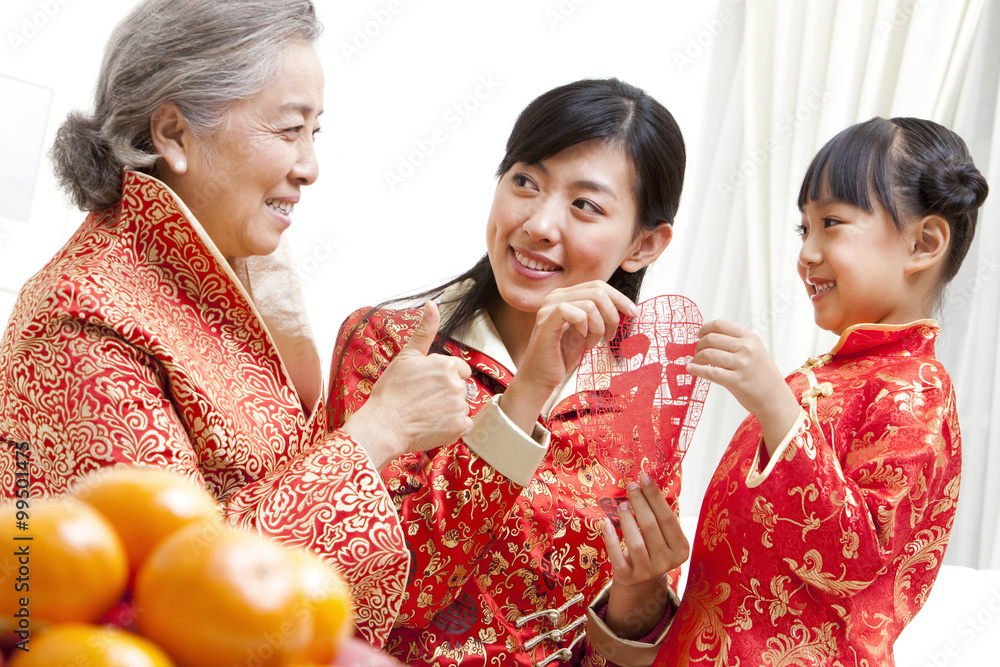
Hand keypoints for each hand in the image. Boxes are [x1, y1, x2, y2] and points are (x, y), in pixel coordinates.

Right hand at [343, 302, 473, 468]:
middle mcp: (457, 385)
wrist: (383, 425)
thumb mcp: (407, 356)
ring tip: (426, 412)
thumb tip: (432, 303)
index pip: (460, 369)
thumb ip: (425, 330)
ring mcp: (459, 407)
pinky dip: (453, 426)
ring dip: (449, 409)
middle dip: (447, 392)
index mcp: (446, 365)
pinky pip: (465, 424)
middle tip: (424, 399)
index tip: (427, 385)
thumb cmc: (391, 392)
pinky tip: (435, 424)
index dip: (443, 377)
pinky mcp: (459, 427)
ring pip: (462, 405)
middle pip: (461, 387)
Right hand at [501, 281, 637, 433]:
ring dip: (599, 326)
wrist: (541, 378)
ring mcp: (549, 307)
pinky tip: (582, 339)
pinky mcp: (546, 320)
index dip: (620, 298)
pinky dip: (585, 326)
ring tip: (592, 342)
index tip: (633, 313)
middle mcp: (555, 296)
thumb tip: (627, 308)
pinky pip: (575, 312)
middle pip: (598, 291)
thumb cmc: (563, 356)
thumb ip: (601, 316)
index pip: (598, 285)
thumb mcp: (588, 331)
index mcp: (565, 295)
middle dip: (612, 314)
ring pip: (590, 303)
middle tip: (611, 334)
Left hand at [603, 473, 688, 638]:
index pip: (668, 518)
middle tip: (631, 485)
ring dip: (627, 519)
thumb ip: (659, 516)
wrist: (641, 583)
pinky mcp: (628, 577)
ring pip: (636, 542)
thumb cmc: (653, 549)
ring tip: (622, 504)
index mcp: (681, 550)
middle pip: (651, 526)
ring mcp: (647, 572)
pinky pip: (618, 556)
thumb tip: (645, 482)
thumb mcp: (663, 537)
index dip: (655, 496)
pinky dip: (611, 539)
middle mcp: (666, 563)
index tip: (644, 476)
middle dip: (640, 502)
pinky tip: (606, 522)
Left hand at [687, 319, 799, 454]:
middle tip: (696, 353)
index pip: (719, 324)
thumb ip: (735, 343)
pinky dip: (696, 370)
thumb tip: (706, 339)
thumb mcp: (754, 351)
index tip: (698, 335)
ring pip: (708, 354)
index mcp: (750, 337)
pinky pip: (709, 373)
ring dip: (696, 358)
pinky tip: (691, 369)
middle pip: (711, 338)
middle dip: (699, 345)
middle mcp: (747, 348)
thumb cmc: (761, 376)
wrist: (775, 399)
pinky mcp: (737, 381)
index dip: (704, 329)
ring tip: (695, 362)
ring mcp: (742, 364)